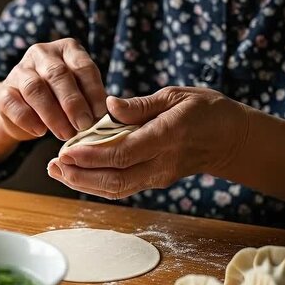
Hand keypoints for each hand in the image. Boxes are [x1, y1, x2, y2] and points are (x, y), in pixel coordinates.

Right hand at [0, 38, 106, 140]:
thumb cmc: (61, 100)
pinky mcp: (3, 92)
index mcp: (67, 49)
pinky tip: (40, 132)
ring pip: (34, 88)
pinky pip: (13, 104)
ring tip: (65, 134)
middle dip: (73, 102)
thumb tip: (108, 118)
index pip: (83, 66)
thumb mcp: (81, 94)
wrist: (25, 110)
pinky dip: (28, 119)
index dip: (93, 91)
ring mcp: (19, 70)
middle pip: (58, 74)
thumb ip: (92, 101)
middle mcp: (42, 53)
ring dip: (52, 114)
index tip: (101, 114)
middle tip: (83, 125)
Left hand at [46, 86, 249, 198]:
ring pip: (116, 189)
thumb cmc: (205, 110)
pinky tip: (77, 174)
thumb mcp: (176, 95)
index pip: (124, 152)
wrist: (230, 139)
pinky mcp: (155, 182)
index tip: (67, 151)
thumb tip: (108, 106)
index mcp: (168, 136)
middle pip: (115, 180)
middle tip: (53, 165)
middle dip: (80, 175)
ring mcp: (159, 177)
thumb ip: (141, 105)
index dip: (93, 155)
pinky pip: (122, 188)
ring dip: (84, 183)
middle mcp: (162, 163)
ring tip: (57, 171)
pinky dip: (96, 184)